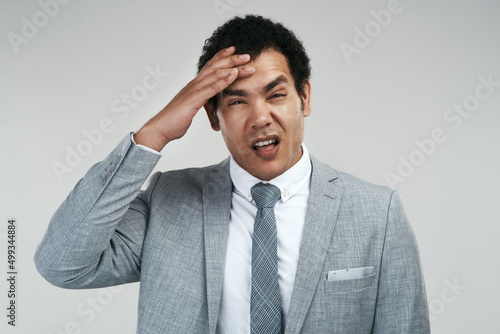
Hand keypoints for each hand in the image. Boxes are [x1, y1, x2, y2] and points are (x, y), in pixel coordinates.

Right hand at [134, 46, 254, 151]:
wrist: (160, 128)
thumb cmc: (174, 121)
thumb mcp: (190, 108)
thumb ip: (199, 103)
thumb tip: (206, 103)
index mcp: (193, 86)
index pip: (209, 67)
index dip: (221, 58)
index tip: (234, 51)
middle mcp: (194, 84)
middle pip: (215, 66)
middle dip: (232, 59)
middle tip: (247, 55)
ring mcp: (193, 90)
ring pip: (216, 74)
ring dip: (233, 67)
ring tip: (247, 62)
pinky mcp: (194, 99)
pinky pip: (212, 87)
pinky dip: (224, 79)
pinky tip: (234, 74)